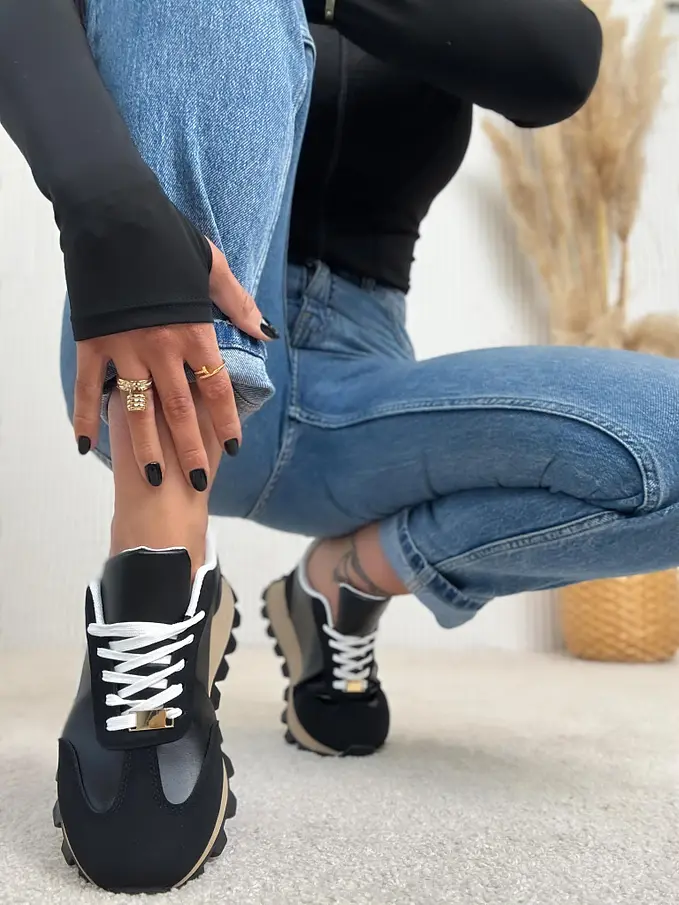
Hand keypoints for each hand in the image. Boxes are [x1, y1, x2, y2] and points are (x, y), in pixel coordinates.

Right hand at [73, 240, 274, 489]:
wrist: (113, 215)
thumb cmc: (166, 237)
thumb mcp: (211, 266)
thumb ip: (237, 305)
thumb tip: (265, 333)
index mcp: (193, 330)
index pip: (216, 387)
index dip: (227, 420)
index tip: (235, 446)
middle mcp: (161, 347)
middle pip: (181, 409)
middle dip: (191, 448)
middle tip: (197, 482)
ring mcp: (125, 348)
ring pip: (137, 408)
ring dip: (145, 446)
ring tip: (155, 476)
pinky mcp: (93, 343)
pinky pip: (90, 387)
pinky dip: (85, 416)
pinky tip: (85, 445)